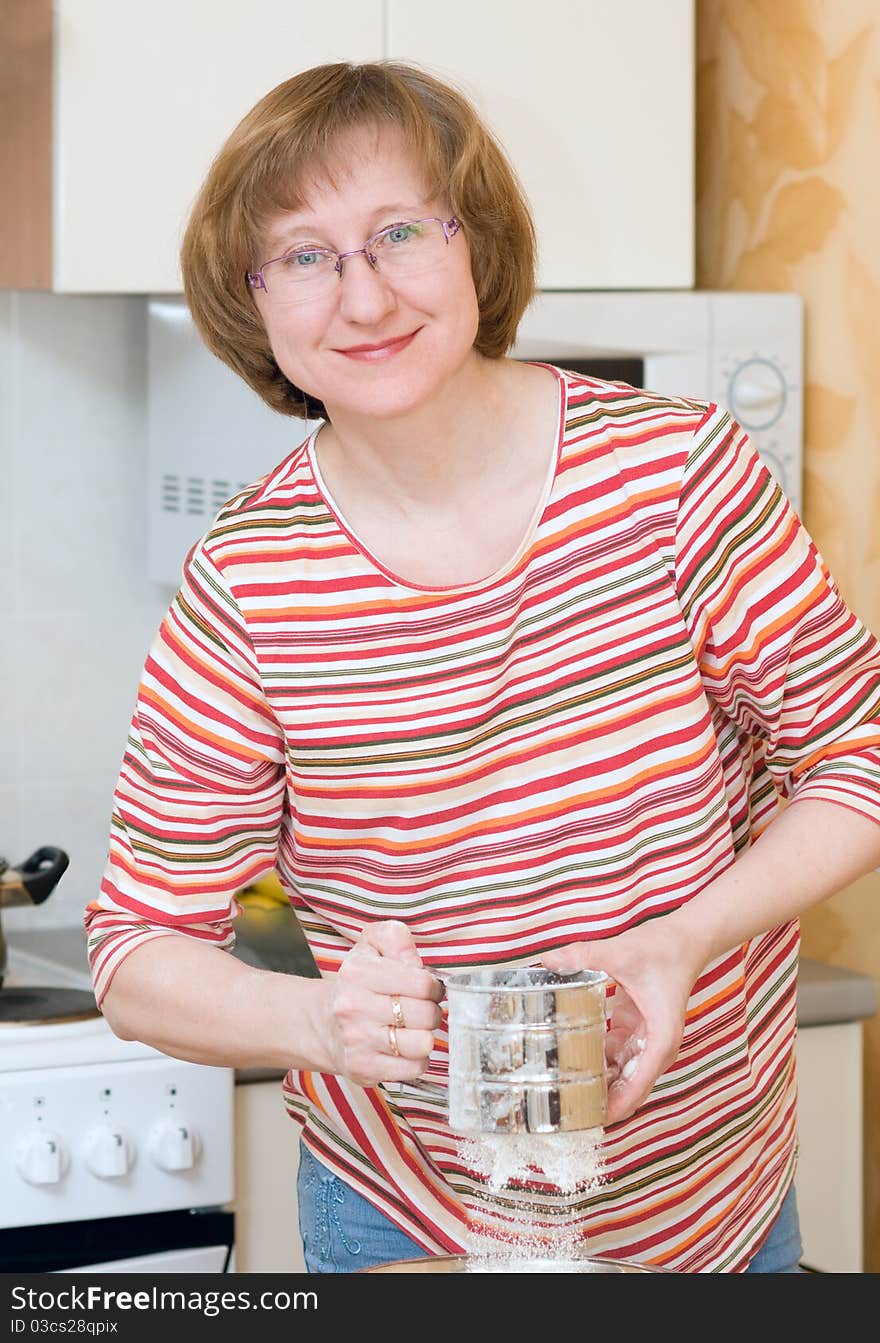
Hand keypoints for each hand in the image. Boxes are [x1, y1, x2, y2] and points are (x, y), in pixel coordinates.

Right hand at [324, 920, 443, 1086]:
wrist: (323, 1023)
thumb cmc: (358, 984)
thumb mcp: (371, 946)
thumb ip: (396, 939)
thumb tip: (416, 963)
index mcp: (358, 972)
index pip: (421, 983)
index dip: (433, 987)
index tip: (427, 989)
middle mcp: (353, 1007)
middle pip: (425, 1014)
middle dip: (432, 1012)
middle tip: (422, 1010)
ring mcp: (357, 1040)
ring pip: (421, 1044)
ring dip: (426, 1037)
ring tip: (414, 1030)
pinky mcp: (363, 1068)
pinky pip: (413, 1068)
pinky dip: (416, 1060)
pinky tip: (404, 1049)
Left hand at [542, 916, 704, 1124]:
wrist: (685, 939)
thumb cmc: (665, 950)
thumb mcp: (622, 952)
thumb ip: (585, 955)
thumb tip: (550, 960)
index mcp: (661, 1038)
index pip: (640, 1084)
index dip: (618, 1105)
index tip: (595, 1119)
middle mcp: (656, 1046)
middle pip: (630, 1087)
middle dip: (604, 1102)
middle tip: (569, 1114)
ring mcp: (646, 1040)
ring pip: (621, 1075)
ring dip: (598, 1085)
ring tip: (564, 1096)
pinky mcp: (635, 1030)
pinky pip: (615, 1056)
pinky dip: (597, 1062)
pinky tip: (570, 1065)